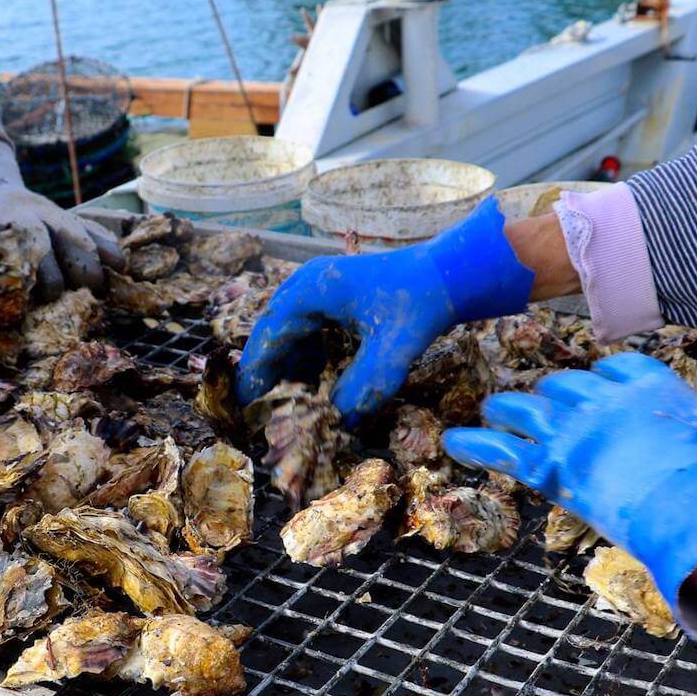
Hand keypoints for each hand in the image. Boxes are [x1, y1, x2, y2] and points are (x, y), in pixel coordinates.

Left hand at [0, 137, 123, 311]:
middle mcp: (19, 217)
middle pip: (37, 246)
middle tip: (46, 307)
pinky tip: (121, 269)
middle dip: (43, 278)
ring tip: (93, 293)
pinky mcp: (71, 219)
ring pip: (72, 238)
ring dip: (84, 267)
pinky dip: (109, 249)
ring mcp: (50, 216)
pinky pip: (95, 231)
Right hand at [235, 197, 534, 425]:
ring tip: (290, 402)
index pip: (268, 336)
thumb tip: (336, 421)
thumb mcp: (390, 353)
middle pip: (272, 334)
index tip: (247, 405)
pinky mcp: (332, 297)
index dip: (256, 373)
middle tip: (265, 411)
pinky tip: (315, 383)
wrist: (449, 273)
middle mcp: (305, 285)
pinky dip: (306, 357)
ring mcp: (317, 288)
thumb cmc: (419, 304)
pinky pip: (307, 330)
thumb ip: (361, 388)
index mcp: (309, 291)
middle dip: (270, 373)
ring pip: (288, 334)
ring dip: (289, 367)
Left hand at [442, 352, 696, 640]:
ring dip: (507, 407)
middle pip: (564, 384)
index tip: (593, 389)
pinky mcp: (551, 465)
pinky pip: (502, 448)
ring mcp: (574, 429)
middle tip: (542, 407)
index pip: (612, 368)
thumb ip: (695, 438)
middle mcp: (604, 399)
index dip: (598, 381)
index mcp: (650, 385)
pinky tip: (452, 441)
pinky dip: (474, 443)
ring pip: (526, 405)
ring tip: (494, 410)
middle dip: (553, 394)